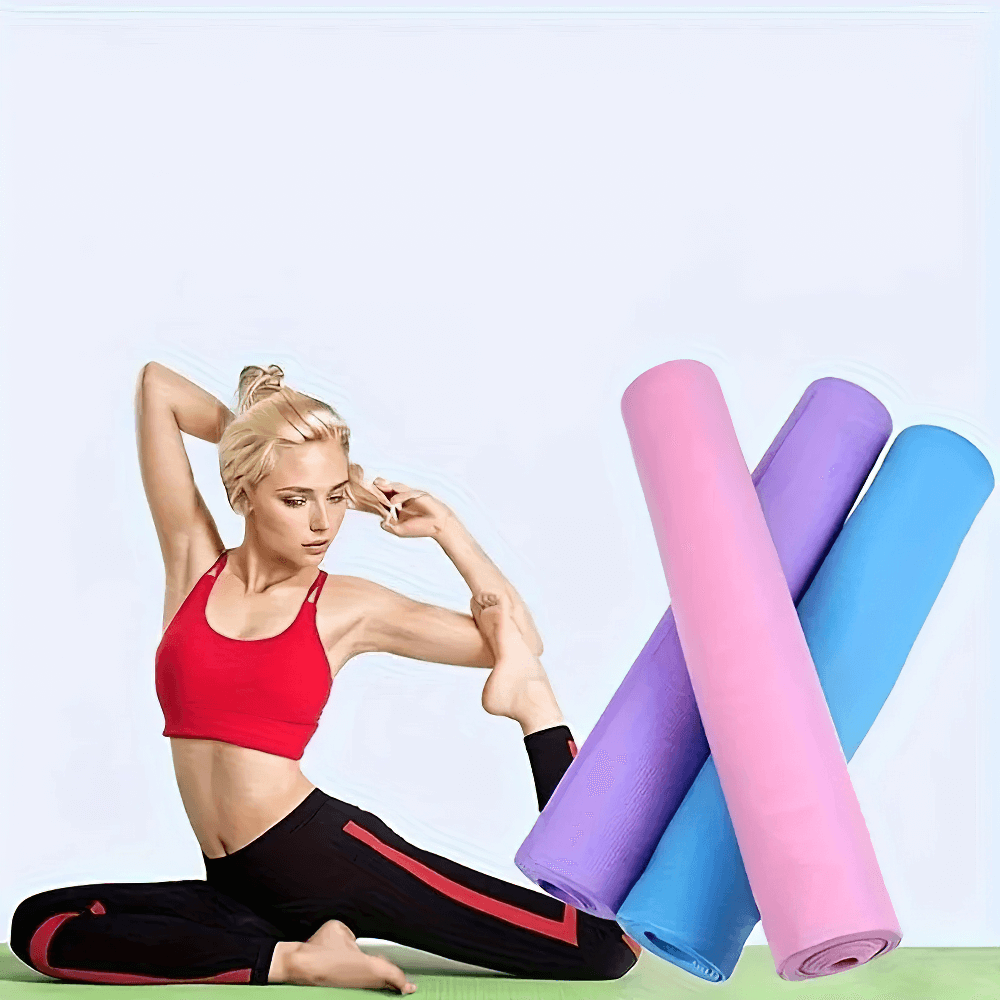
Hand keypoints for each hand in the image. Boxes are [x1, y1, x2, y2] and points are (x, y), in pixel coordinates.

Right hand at [276, 920, 415, 992]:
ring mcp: (353, 987)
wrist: (301, 965)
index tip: (410, 985)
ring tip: (393, 985)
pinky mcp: (343, 991)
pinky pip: (363, 987)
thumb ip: (354, 935)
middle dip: (395, 983)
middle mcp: (364, 979)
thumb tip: (354, 941)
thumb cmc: (320, 947)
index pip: (392, 974)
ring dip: (383, 984)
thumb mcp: (341, 929)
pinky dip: (370, 984)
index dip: (402, 980)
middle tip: (406, 986)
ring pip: (374, 986)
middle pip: (385, 983)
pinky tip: (368, 980)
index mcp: (369, 965)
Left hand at [368, 477, 452, 538]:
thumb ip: (390, 527)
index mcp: (399, 505)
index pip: (385, 498)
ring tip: (378, 485)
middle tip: (371, 484)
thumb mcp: (400, 531)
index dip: (377, 496)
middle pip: (390, 490)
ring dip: (389, 486)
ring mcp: (412, 495)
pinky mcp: (421, 495)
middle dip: (381, 486)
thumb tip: (380, 523)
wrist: (438, 527)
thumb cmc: (420, 528)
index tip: (366, 494)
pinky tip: (393, 501)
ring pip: (399, 488)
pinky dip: (401, 496)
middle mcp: (404, 498)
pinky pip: (409, 493)